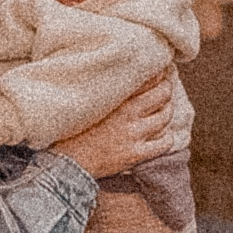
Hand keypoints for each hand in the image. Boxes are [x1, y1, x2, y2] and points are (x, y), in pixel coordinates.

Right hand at [52, 72, 173, 178]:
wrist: (65, 161)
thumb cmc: (70, 130)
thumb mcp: (87, 100)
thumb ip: (104, 88)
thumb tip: (118, 75)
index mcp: (114, 96)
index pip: (147, 76)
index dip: (158, 72)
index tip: (158, 71)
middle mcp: (127, 112)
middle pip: (163, 93)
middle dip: (166, 89)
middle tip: (164, 89)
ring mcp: (133, 134)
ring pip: (165, 116)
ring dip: (167, 111)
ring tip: (163, 110)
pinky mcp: (136, 154)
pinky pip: (164, 143)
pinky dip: (167, 138)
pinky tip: (161, 136)